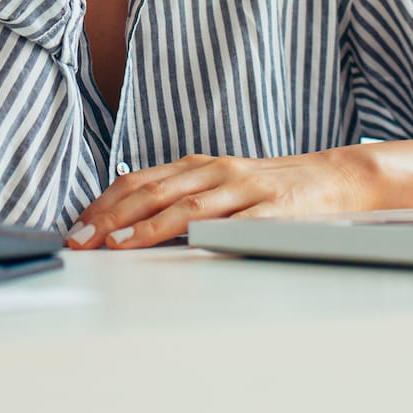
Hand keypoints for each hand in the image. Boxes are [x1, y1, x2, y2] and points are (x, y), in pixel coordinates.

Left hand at [65, 150, 371, 249]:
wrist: (336, 177)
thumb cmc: (270, 189)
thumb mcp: (219, 185)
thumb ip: (180, 197)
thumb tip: (125, 224)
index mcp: (199, 166)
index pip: (140, 181)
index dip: (104, 204)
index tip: (76, 228)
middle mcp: (217, 172)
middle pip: (154, 191)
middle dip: (112, 217)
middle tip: (81, 240)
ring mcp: (245, 191)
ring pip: (188, 206)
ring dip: (147, 226)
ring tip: (117, 244)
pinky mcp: (274, 213)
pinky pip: (238, 224)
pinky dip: (209, 234)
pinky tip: (186, 246)